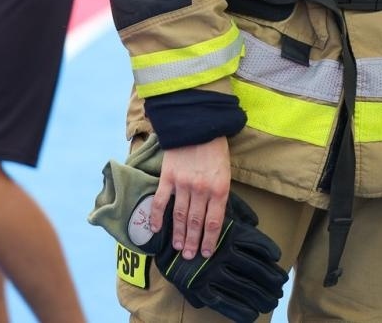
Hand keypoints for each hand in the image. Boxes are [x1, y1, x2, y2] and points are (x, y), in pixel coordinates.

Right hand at [155, 137, 231, 258]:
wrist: (197, 124)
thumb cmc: (215, 148)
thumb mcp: (225, 171)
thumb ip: (219, 193)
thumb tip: (212, 215)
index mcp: (219, 188)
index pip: (213, 222)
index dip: (209, 240)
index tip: (206, 253)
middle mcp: (201, 189)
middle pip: (196, 223)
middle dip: (193, 242)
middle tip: (190, 256)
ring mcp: (183, 184)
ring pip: (179, 216)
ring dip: (178, 234)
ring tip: (178, 248)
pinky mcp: (168, 177)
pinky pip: (161, 202)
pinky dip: (157, 217)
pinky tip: (156, 229)